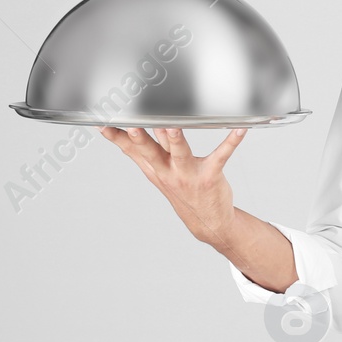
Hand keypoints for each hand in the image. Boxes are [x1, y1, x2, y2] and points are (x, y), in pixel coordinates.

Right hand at [99, 125, 247, 252]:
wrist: (208, 221)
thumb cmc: (181, 190)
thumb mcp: (156, 173)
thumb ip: (141, 152)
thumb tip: (121, 131)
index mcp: (153, 168)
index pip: (131, 150)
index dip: (116, 136)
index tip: (102, 120)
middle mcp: (167, 171)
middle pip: (151, 151)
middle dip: (141, 137)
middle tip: (133, 124)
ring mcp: (188, 174)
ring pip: (180, 152)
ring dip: (176, 138)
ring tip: (173, 124)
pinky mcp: (210, 174)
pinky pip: (221, 156)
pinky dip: (231, 142)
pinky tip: (240, 130)